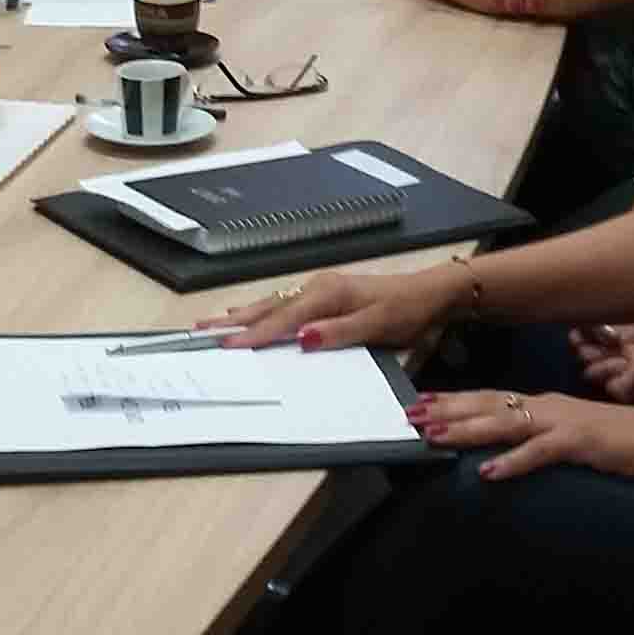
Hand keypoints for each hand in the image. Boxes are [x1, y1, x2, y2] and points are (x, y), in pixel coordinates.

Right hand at [197, 266, 457, 351]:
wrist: (431, 294)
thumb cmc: (407, 312)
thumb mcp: (378, 325)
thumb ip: (339, 332)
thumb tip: (302, 337)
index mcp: (328, 295)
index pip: (283, 319)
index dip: (254, 335)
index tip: (227, 346)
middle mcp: (319, 288)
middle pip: (269, 307)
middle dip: (235, 321)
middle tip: (201, 331)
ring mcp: (320, 289)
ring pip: (274, 303)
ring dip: (243, 314)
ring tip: (213, 322)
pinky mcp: (325, 294)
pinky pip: (285, 302)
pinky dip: (262, 309)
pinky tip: (251, 312)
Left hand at [406, 388, 633, 482]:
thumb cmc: (626, 442)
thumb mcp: (575, 438)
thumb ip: (543, 440)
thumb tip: (511, 450)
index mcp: (546, 406)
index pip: (491, 398)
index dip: (454, 401)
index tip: (422, 402)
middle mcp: (549, 407)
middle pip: (489, 405)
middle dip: (447, 410)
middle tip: (410, 415)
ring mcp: (565, 423)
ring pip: (506, 423)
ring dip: (467, 430)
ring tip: (435, 436)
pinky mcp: (583, 443)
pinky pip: (541, 453)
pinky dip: (513, 462)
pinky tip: (488, 472)